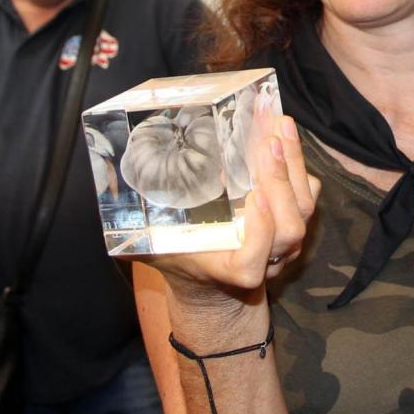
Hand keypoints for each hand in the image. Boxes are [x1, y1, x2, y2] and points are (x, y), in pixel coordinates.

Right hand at [136, 106, 318, 329]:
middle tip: (268, 142)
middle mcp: (264, 260)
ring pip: (303, 211)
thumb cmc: (181, 258)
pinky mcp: (293, 221)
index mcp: (228, 271)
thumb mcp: (155, 248)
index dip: (259, 236)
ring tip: (280, 129)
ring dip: (293, 168)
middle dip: (280, 183)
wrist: (212, 284)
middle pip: (288, 230)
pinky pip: (308, 198)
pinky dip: (300, 168)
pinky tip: (285, 136)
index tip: (253, 200)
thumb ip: (136, 231)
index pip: (252, 264)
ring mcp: (283, 244)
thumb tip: (106, 187)